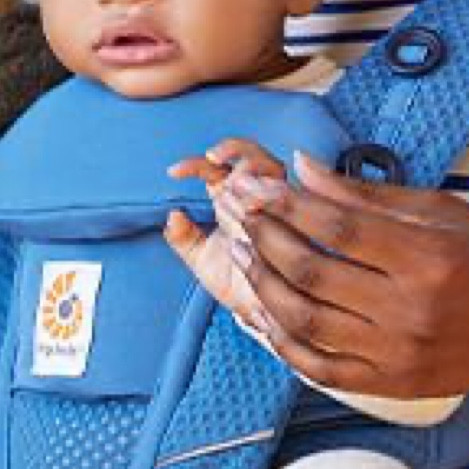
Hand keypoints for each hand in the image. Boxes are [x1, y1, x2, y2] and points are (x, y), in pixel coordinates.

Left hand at [163, 138, 289, 330]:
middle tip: (212, 163)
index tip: (174, 171)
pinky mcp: (297, 222)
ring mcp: (279, 209)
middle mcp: (257, 200)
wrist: (263, 315)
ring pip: (275, 170)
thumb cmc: (235, 284)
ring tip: (232, 186)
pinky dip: (272, 195)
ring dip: (253, 172)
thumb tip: (171, 216)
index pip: (220, 167)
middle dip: (236, 154)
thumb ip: (182, 238)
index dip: (196, 163)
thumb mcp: (200, 261)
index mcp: (233, 201)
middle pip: (255, 157)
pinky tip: (253, 207)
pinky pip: (291, 197)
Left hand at [209, 148, 468, 400]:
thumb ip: (367, 196)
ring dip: (263, 285)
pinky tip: (265, 309)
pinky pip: (319, 368)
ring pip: (305, 322)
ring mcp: (399, 354)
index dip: (286, 204)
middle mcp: (411, 311)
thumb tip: (302, 168)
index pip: (337, 228)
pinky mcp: (392, 385)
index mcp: (428, 258)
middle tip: (239, 212)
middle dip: (264, 237)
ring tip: (244, 253)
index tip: (254, 184)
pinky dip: (283, 341)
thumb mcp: (443, 211)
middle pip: (312, 274)